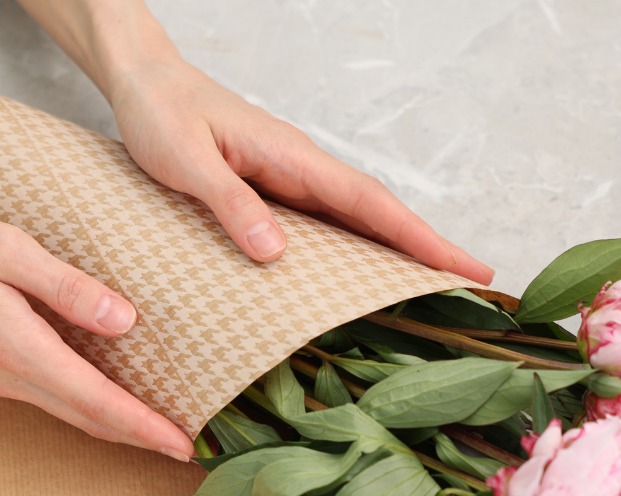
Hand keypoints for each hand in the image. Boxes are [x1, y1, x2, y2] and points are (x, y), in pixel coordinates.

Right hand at [0, 209, 195, 460]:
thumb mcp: (6, 249)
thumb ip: (65, 286)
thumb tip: (124, 321)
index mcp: (20, 347)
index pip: (98, 401)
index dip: (144, 428)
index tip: (184, 448)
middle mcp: (11, 373)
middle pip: (91, 419)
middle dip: (142, 439)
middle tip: (187, 452)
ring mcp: (0, 376)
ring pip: (73, 415)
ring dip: (119, 430)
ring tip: (161, 436)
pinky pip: (56, 402)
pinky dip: (94, 413)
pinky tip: (115, 408)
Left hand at [15, 0, 492, 282]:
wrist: (145, 82)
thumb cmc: (161, 113)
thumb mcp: (185, 158)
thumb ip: (230, 201)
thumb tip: (275, 253)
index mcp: (293, 156)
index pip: (370, 202)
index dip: (418, 236)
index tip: (461, 265)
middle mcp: (306, 170)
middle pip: (382, 213)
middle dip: (429, 248)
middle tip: (476, 283)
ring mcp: (297, 182)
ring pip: (363, 221)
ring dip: (402, 251)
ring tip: (439, 287)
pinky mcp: (282, 194)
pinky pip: (333, 226)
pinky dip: (363, 248)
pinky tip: (371, 276)